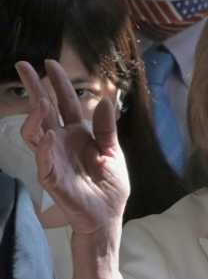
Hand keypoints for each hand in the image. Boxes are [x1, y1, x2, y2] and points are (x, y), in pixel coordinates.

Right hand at [16, 60, 128, 236]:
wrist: (107, 215)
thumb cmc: (109, 184)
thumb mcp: (113, 152)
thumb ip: (107, 128)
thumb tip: (105, 99)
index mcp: (77, 133)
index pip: (65, 103)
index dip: (58, 84)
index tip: (49, 63)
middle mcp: (61, 142)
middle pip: (43, 111)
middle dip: (34, 88)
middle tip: (23, 66)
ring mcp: (53, 159)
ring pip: (35, 133)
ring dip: (37, 117)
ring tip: (42, 102)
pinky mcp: (53, 179)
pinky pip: (43, 162)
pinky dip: (44, 149)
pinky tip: (49, 136)